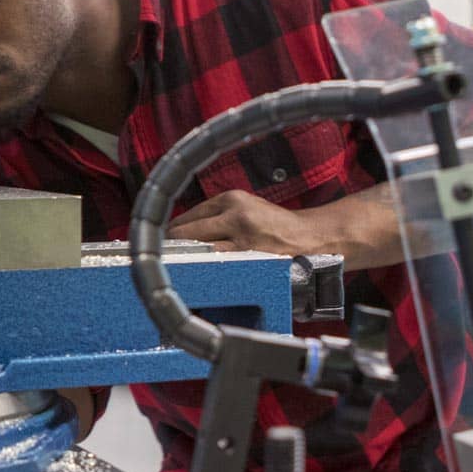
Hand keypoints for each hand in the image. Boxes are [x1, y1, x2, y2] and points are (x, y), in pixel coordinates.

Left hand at [168, 190, 330, 255]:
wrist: (311, 237)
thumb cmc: (274, 225)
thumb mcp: (246, 207)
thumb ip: (217, 215)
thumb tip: (180, 231)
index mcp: (232, 199)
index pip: (189, 215)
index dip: (172, 230)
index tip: (161, 241)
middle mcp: (235, 214)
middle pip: (188, 231)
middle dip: (172, 245)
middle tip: (160, 256)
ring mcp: (242, 237)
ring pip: (199, 248)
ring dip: (185, 257)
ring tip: (173, 266)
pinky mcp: (250, 256)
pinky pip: (217, 262)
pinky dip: (204, 267)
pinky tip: (197, 272)